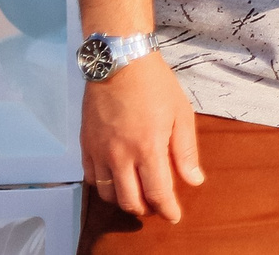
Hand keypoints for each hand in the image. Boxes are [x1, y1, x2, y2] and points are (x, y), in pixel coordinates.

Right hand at [82, 53, 203, 223]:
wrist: (120, 62)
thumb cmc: (156, 85)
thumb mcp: (181, 113)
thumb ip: (186, 151)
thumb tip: (193, 181)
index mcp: (148, 148)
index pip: (157, 192)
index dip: (167, 209)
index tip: (174, 216)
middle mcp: (120, 155)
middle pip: (130, 200)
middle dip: (145, 209)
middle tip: (156, 205)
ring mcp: (99, 151)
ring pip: (107, 194)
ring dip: (123, 200)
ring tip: (136, 195)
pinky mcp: (85, 145)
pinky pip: (91, 178)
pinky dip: (104, 186)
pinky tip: (115, 180)